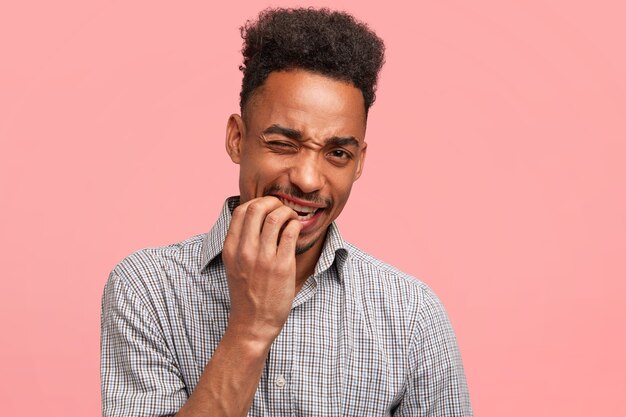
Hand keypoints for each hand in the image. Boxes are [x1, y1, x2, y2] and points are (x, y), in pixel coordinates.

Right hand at [222, 196, 302, 343]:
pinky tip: (297, 230)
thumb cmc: (246, 294)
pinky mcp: (282, 266)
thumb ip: (240, 243)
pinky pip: (290, 233)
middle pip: (257, 208)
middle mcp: (245, 251)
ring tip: (292, 219)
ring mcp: (263, 258)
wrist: (253, 324)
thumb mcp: (234, 265)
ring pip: (275, 217)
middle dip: (273, 202)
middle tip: (282, 209)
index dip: (257, 202)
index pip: (240, 210)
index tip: (268, 208)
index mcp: (231, 248)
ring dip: (287, 212)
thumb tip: (254, 219)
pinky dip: (296, 225)